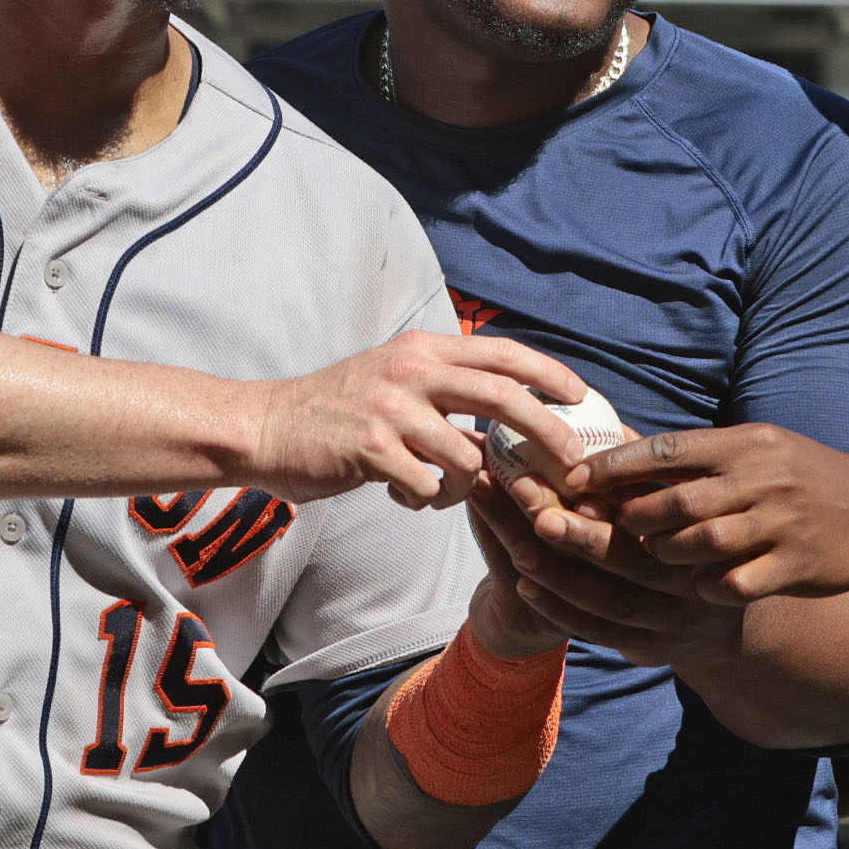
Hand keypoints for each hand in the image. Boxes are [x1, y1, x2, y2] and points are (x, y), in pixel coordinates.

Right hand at [245, 332, 589, 508]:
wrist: (267, 427)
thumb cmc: (335, 410)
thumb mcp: (394, 382)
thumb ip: (445, 392)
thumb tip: (504, 424)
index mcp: (421, 349)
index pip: (501, 353)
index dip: (548, 373)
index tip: (581, 397)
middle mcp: (411, 371)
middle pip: (503, 397)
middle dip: (547, 432)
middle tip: (573, 463)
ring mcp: (391, 409)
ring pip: (467, 457)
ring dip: (466, 485)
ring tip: (439, 489)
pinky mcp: (372, 449)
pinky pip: (427, 487)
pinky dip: (425, 499)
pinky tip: (401, 493)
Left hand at [470, 482, 743, 671]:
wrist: (719, 624)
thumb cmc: (685, 542)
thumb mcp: (681, 504)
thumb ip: (643, 471)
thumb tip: (593, 414)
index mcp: (707, 534)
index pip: (665, 508)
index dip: (616, 491)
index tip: (570, 473)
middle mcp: (697, 581)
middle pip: (635, 559)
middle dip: (582, 535)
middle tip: (535, 508)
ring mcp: (677, 623)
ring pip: (613, 602)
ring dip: (560, 573)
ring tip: (517, 545)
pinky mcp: (655, 652)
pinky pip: (601, 633)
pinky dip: (559, 608)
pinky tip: (522, 581)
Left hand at [561, 424, 848, 600]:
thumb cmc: (806, 478)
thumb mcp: (759, 451)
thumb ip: (700, 457)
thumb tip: (625, 452)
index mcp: (746, 444)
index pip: (666, 449)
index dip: (615, 466)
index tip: (574, 479)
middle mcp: (762, 479)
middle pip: (675, 502)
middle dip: (630, 520)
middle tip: (601, 530)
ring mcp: (780, 524)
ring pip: (698, 544)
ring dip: (664, 555)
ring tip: (652, 558)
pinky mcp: (796, 565)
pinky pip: (735, 582)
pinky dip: (709, 587)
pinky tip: (700, 588)